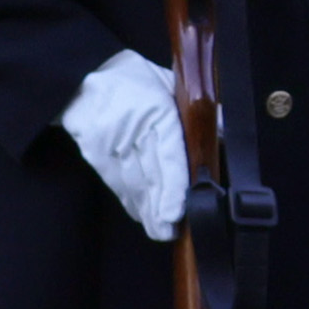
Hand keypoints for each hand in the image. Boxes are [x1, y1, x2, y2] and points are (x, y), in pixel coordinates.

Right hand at [64, 45, 190, 238]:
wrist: (83, 76)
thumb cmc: (134, 81)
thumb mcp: (169, 83)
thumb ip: (199, 109)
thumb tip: (225, 130)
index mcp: (155, 109)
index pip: (167, 153)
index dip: (172, 186)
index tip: (175, 212)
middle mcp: (132, 127)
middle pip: (149, 174)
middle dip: (160, 207)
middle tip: (171, 232)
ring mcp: (109, 141)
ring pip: (132, 182)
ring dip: (146, 210)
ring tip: (160, 230)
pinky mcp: (94, 152)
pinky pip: (115, 181)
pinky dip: (131, 200)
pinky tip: (143, 214)